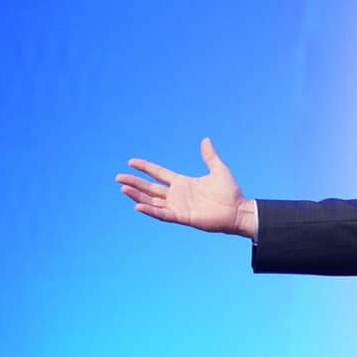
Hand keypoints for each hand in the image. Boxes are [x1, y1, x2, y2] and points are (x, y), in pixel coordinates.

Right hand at [115, 138, 255, 238]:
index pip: (159, 174)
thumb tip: (205, 140)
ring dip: (137, 196)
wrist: (238, 210)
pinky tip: (138, 206)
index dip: (145, 168)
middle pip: (150, 188)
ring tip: (123, 188)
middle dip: (135, 182)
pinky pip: (163, 214)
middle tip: (118, 177)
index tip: (131, 161)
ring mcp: (178, 206)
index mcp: (183, 183)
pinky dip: (150, 210)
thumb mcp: (218, 169)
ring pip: (152, 201)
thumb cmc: (230, 192)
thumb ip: (209, 156)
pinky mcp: (182, 217)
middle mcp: (177, 194)